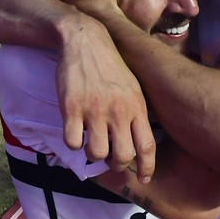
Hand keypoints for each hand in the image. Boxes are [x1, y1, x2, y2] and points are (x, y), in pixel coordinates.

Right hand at [54, 18, 155, 183]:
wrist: (85, 40)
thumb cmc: (110, 65)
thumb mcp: (132, 87)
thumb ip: (136, 113)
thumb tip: (138, 143)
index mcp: (137, 106)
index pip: (146, 146)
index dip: (147, 167)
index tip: (144, 178)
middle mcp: (118, 111)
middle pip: (122, 156)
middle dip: (116, 164)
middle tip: (110, 159)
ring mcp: (95, 110)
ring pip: (97, 154)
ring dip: (93, 155)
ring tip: (91, 143)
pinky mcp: (72, 108)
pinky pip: (73, 142)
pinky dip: (73, 143)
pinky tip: (74, 131)